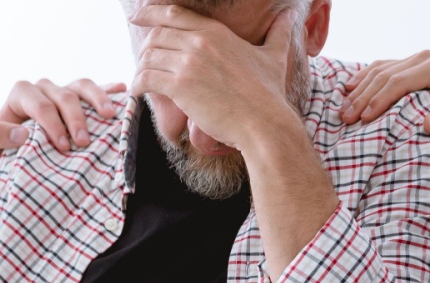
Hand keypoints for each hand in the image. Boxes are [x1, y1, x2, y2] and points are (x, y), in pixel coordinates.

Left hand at [0, 78, 126, 167]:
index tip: (63, 146)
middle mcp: (43, 88)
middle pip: (63, 95)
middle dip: (75, 118)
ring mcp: (64, 92)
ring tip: (110, 115)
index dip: (52, 123)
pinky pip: (97, 90)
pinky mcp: (81, 101)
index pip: (39, 103)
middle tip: (84, 142)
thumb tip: (22, 134)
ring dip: (97, 99)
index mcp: (21, 94)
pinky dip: (110, 91)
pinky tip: (123, 93)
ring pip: (81, 85)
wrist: (14, 158)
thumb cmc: (1, 152)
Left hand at [129, 4, 298, 153]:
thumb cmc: (269, 94)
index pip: (174, 13)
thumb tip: (292, 16)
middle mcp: (199, 42)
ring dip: (139, 68)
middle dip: (144, 47)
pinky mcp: (180, 86)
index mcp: (216, 31)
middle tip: (143, 62)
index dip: (151, 13)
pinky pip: (146, 79)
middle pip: (156, 34)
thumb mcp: (274, 56)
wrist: (264, 123)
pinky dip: (137, 85)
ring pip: (148, 56)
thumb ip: (279, 33)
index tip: (138, 16)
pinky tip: (138, 92)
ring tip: (140, 80)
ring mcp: (189, 63)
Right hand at [343, 51, 429, 143]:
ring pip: (380, 70)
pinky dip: (364, 79)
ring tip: (343, 110)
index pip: (399, 81)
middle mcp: (427, 58)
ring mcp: (418, 59)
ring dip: (359, 90)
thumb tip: (429, 123)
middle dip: (363, 97)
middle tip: (345, 119)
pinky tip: (349, 91)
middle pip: (386, 75)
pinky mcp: (411, 66)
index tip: (363, 120)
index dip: (379, 100)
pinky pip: (382, 68)